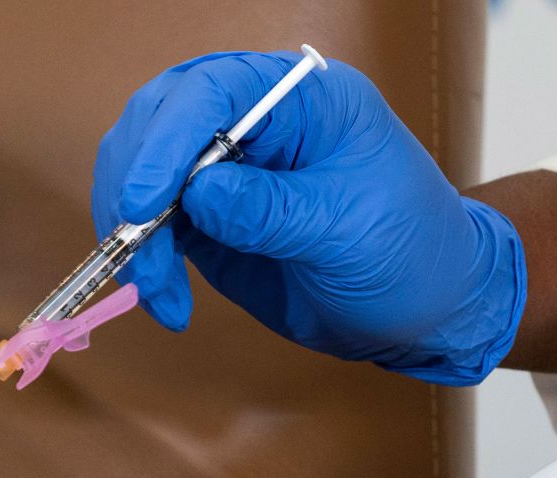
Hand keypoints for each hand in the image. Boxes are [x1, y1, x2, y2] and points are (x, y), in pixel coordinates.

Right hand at [93, 51, 526, 384]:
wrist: (423, 309)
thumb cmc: (409, 251)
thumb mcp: (349, 230)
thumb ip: (273, 210)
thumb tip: (199, 194)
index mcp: (301, 99)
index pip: (213, 90)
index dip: (169, 140)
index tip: (149, 200)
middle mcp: (254, 123)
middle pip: (159, 121)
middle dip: (135, 183)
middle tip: (136, 246)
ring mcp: (226, 172)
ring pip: (142, 173)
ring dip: (132, 233)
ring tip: (157, 289)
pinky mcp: (210, 222)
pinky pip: (154, 229)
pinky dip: (146, 265)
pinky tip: (166, 302)